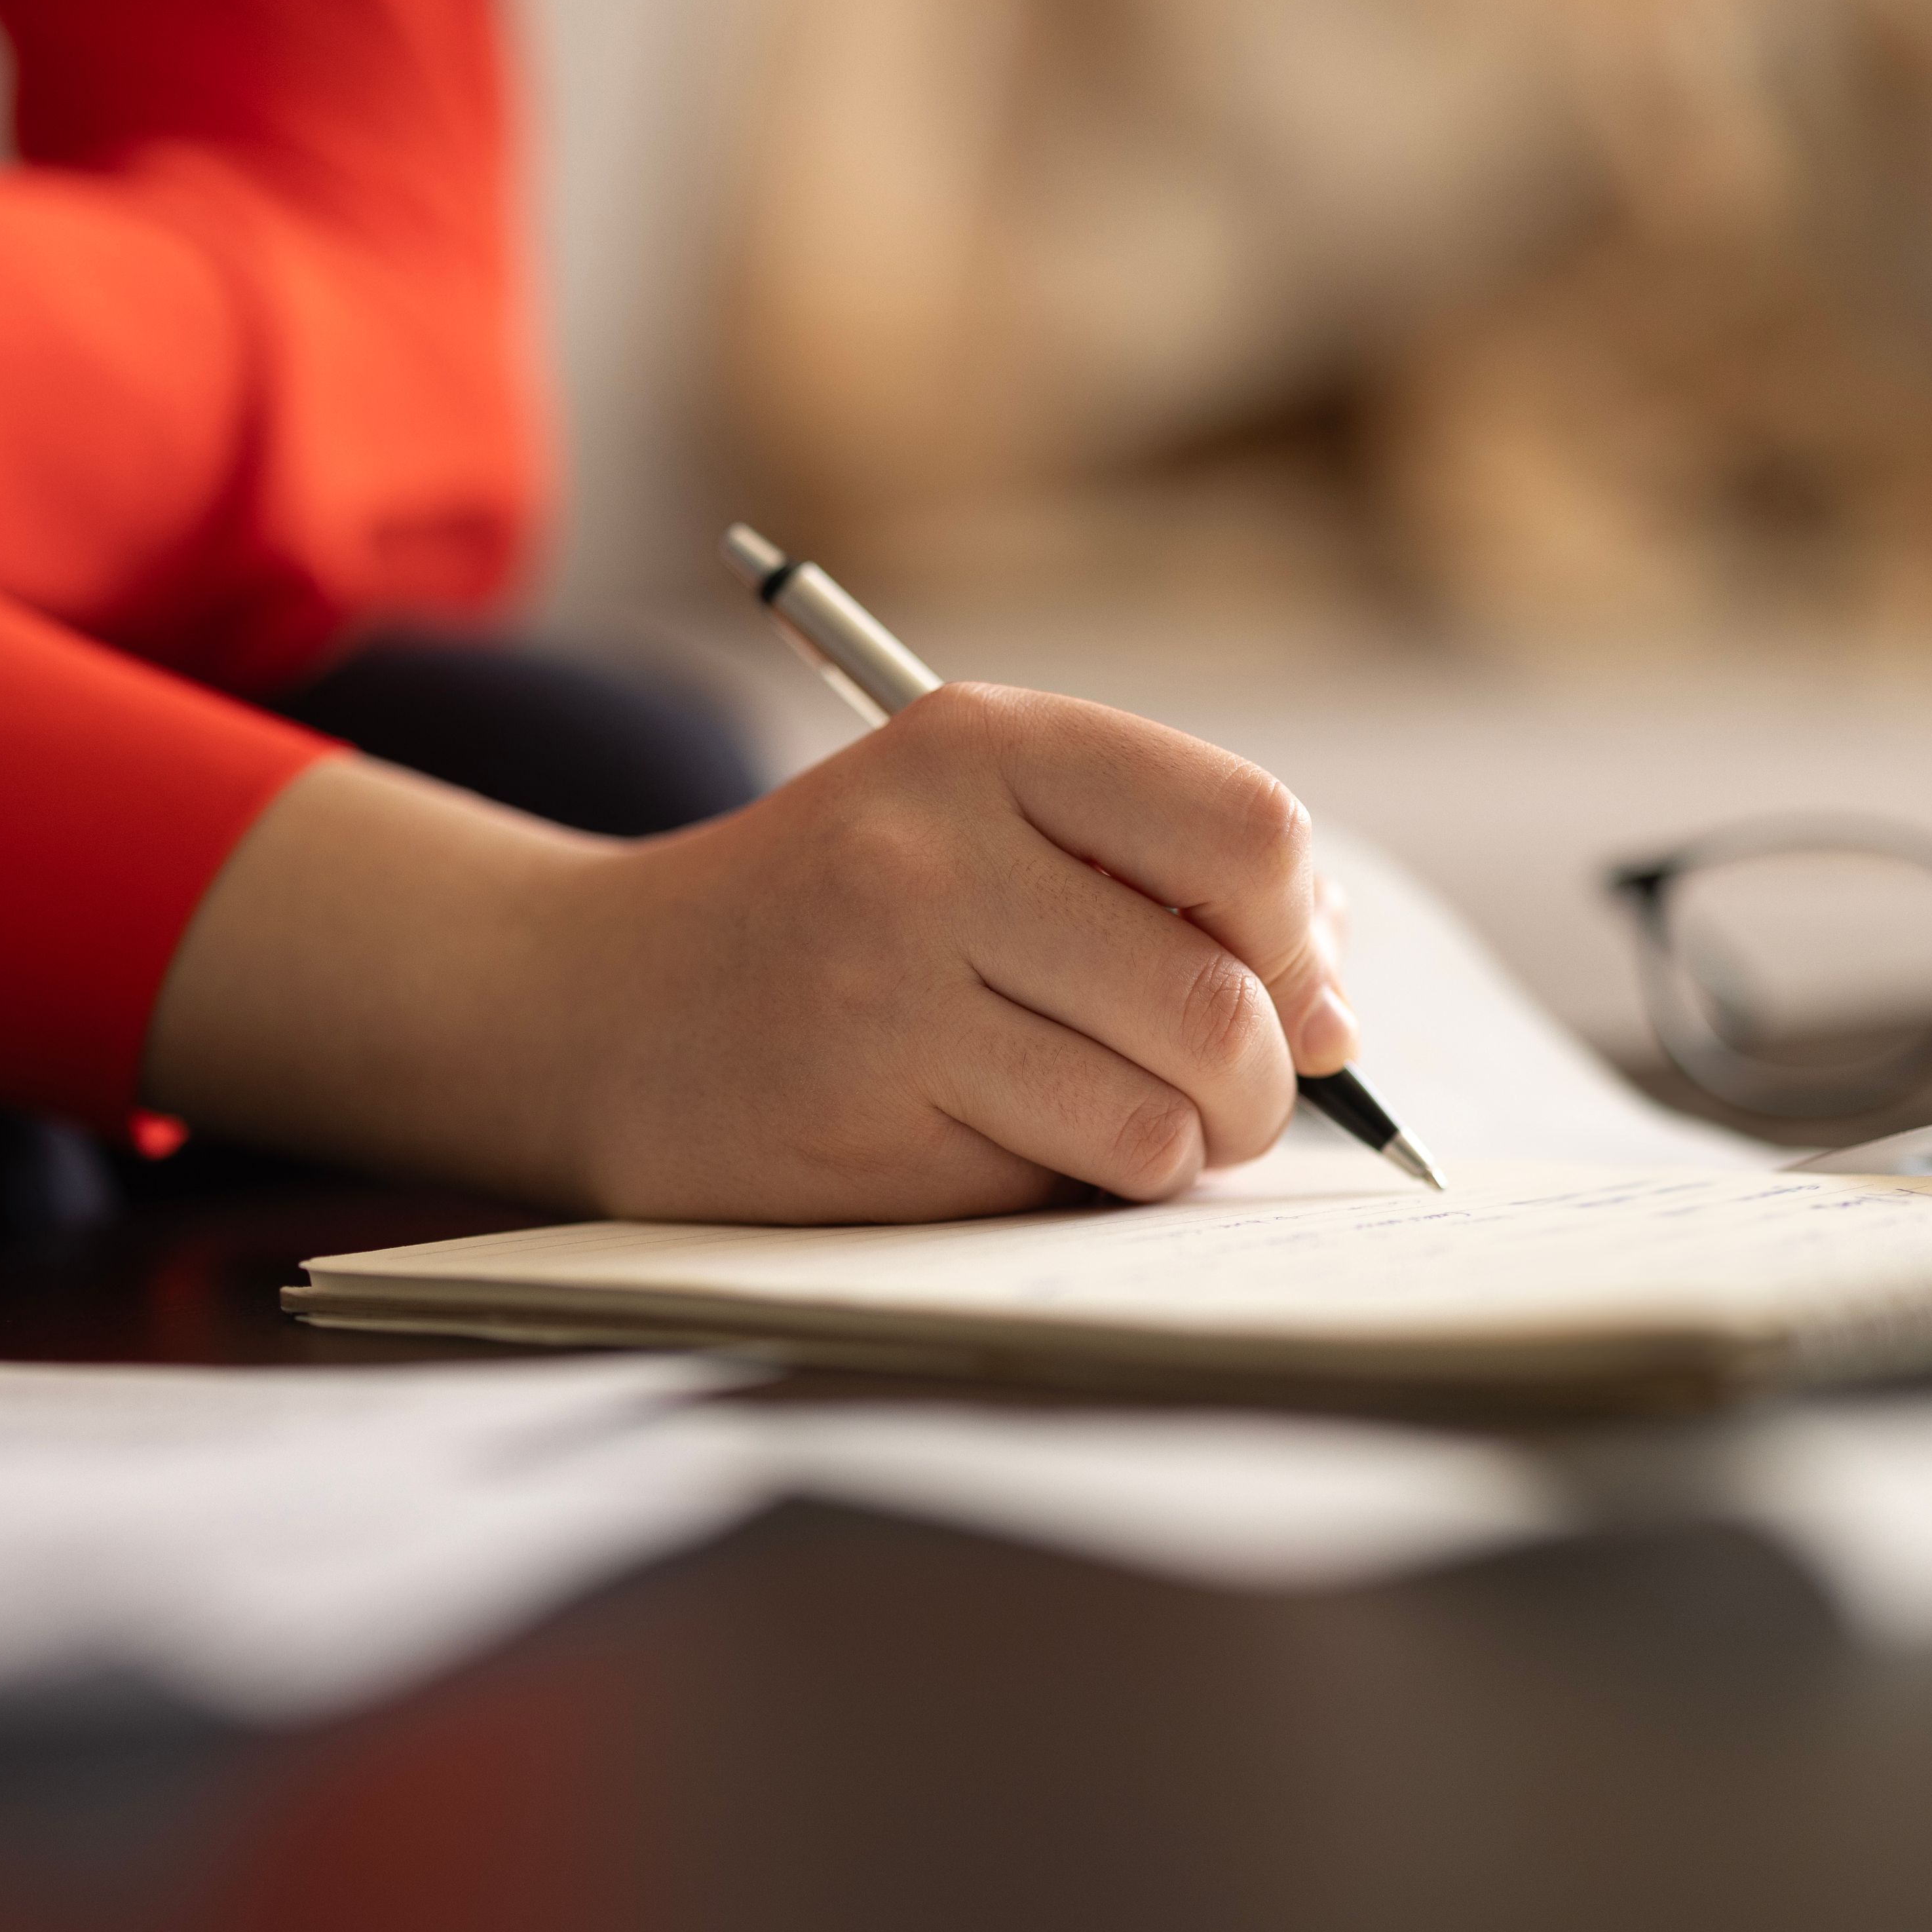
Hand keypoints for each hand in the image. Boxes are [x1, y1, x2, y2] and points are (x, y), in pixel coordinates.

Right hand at [146, 686, 1356, 1221]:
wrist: (592, 1004)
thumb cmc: (829, 921)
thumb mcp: (970, 824)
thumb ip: (1153, 878)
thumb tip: (1339, 1010)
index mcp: (983, 745)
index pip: (1249, 832)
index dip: (1302, 937)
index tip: (1291, 989)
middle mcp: (937, 849)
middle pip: (1223, 996)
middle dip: (1265, 1081)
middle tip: (1232, 1100)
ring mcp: (891, 985)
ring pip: (1163, 1109)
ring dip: (1181, 1147)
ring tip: (1121, 1127)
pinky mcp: (865, 1116)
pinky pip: (1067, 1176)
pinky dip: (1077, 1186)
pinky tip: (1004, 1147)